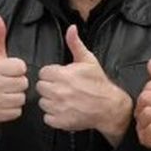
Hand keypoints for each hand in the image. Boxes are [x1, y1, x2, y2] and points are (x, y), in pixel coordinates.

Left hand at [36, 25, 131, 143]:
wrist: (109, 107)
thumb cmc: (98, 83)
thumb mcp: (88, 60)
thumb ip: (75, 44)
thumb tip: (71, 28)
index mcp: (63, 75)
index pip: (44, 72)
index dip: (52, 74)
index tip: (60, 77)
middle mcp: (59, 91)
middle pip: (41, 87)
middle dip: (49, 86)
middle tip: (61, 88)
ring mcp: (59, 107)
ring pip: (42, 102)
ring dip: (50, 101)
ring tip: (63, 99)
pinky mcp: (60, 121)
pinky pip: (47, 117)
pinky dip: (53, 116)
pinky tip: (63, 110)